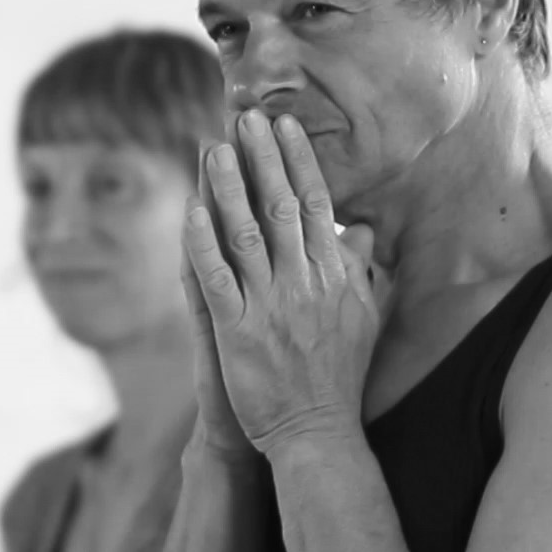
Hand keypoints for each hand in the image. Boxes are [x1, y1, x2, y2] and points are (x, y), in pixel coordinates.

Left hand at [182, 111, 384, 453]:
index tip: (284, 126)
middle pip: (283, 207)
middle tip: (245, 117)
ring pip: (247, 234)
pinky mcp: (238, 332)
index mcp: (335, 277)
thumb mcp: (363, 318)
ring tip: (213, 148)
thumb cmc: (337, 376)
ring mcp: (271, 307)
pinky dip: (202, 242)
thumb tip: (362, 228)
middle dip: (263, 159)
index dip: (299, 162)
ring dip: (229, 187)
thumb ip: (360, 270)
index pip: (318, 205)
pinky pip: (217, 279)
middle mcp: (305, 284)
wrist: (317, 433)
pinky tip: (189, 210)